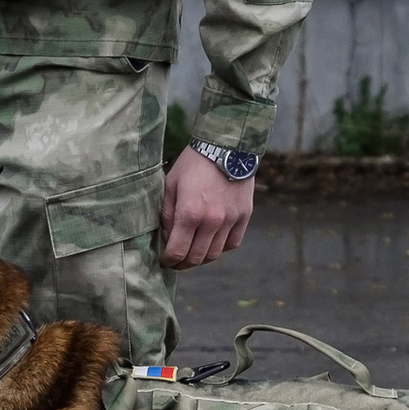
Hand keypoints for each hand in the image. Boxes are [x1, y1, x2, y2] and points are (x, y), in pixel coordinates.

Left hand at [159, 145, 253, 266]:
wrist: (227, 145)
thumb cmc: (194, 163)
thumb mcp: (171, 185)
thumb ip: (166, 214)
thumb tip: (167, 237)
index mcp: (190, 213)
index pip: (177, 251)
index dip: (168, 261)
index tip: (164, 260)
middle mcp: (212, 221)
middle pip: (196, 258)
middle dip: (183, 264)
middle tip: (176, 261)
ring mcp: (231, 220)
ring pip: (215, 254)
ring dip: (201, 258)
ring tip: (192, 252)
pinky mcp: (244, 216)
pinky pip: (232, 243)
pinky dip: (221, 247)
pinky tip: (211, 241)